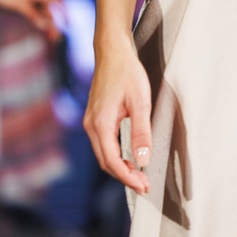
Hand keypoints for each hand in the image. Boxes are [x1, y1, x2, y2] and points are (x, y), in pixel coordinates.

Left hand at [0, 0, 60, 37]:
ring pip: (42, 14)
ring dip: (47, 25)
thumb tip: (44, 25)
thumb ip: (32, 15)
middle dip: (55, 24)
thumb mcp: (18, 5)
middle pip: (49, 11)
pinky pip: (34, 15)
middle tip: (57, 38)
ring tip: (51, 39)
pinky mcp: (21, 6)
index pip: (55, 0)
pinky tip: (41, 30)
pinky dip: (39, 23)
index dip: (63, 9)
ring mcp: (28, 1)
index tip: (68, 22)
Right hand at [84, 41, 151, 193]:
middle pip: (105, 162)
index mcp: (100, 123)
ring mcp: (91, 121)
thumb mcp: (140, 102)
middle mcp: (91, 125)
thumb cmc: (127, 72)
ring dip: (120, 168)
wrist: (112, 51)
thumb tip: (143, 160)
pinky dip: (115, 156)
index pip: (112, 161)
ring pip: (103, 154)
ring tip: (139, 175)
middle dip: (124, 177)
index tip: (144, 185)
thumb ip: (141, 132)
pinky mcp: (95, 118)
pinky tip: (128, 158)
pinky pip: (103, 144)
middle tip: (144, 185)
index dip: (128, 177)